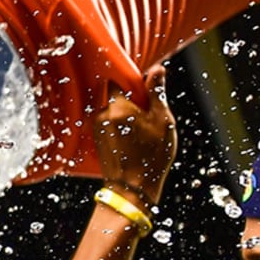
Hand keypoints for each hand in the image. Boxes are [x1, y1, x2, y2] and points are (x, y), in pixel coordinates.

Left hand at [92, 67, 176, 207]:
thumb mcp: (162, 121)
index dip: (130, 81)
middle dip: (130, 101)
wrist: (133, 188)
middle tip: (147, 116)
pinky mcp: (96, 140)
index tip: (143, 89)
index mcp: (117, 106)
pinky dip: (119, 128)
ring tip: (141, 132)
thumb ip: (157, 92)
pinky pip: (108, 125)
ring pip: (112, 112)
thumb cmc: (151, 156)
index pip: (116, 79)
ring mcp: (96, 128)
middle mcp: (101, 114)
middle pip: (115, 96)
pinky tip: (132, 141)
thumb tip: (158, 70)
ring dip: (125, 116)